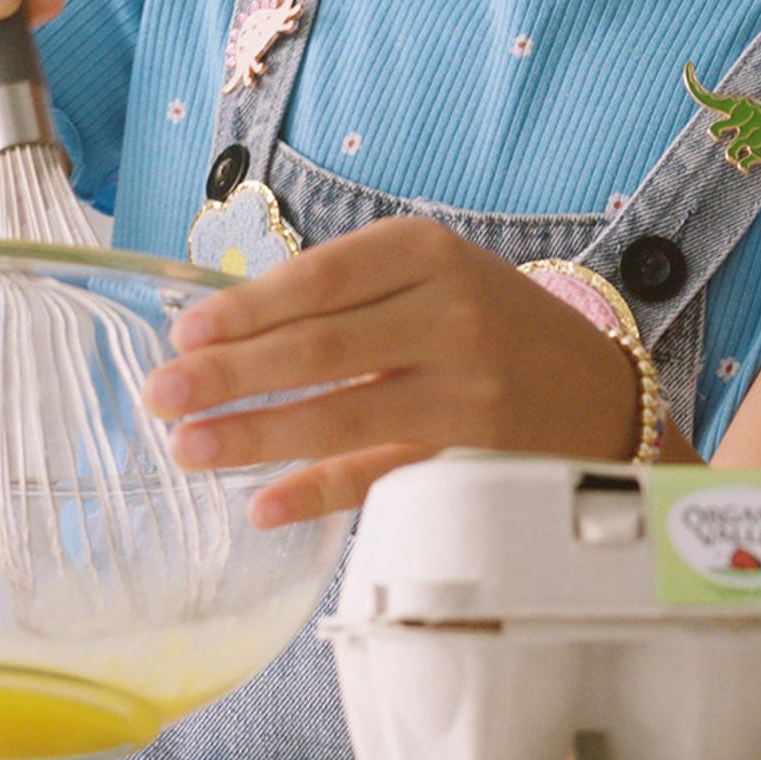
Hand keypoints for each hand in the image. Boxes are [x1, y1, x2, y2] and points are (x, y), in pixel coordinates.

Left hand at [141, 217, 642, 527]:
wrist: (600, 393)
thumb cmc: (491, 325)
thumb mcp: (433, 278)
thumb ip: (344, 296)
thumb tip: (220, 332)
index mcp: (430, 254)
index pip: (318, 279)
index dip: (243, 310)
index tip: (182, 334)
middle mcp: (453, 315)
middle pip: (319, 348)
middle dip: (230, 374)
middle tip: (160, 395)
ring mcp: (467, 392)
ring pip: (342, 415)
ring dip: (256, 436)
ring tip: (187, 449)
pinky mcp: (473, 458)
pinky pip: (380, 477)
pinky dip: (317, 493)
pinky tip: (261, 505)